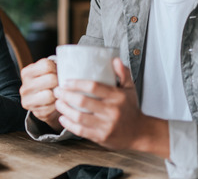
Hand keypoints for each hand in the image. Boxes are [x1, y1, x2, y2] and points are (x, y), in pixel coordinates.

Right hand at [19, 58, 62, 131]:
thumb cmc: (49, 83)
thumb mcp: (48, 71)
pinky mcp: (37, 113)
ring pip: (51, 95)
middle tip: (59, 84)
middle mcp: (25, 87)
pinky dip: (58, 105)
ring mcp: (29, 101)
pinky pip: (53, 107)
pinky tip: (55, 102)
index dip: (56, 69)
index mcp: (26, 73)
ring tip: (57, 93)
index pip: (47, 66)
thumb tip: (67, 68)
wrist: (45, 102)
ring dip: (58, 94)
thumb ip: (54, 66)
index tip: (56, 73)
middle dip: (59, 82)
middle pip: (51, 79)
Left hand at [54, 58, 169, 157]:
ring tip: (58, 103)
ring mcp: (106, 126)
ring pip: (79, 117)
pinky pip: (81, 131)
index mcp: (117, 97)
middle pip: (82, 101)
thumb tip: (114, 59)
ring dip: (64, 109)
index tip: (65, 82)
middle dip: (65, 95)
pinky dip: (69, 124)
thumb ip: (123, 73)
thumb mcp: (130, 89)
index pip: (93, 86)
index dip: (76, 83)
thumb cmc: (131, 108)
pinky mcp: (101, 137)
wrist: (140, 133)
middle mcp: (112, 111)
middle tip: (57, 91)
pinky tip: (62, 118)